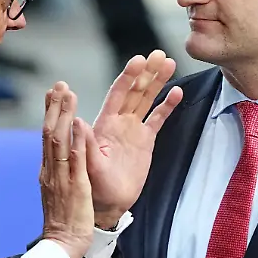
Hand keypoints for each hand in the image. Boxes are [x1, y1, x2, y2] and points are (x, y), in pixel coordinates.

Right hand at [39, 82, 93, 257]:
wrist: (61, 246)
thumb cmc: (64, 221)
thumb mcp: (58, 191)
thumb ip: (58, 172)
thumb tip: (58, 155)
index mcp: (48, 171)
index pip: (47, 136)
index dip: (50, 112)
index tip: (54, 92)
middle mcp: (51, 171)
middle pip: (49, 133)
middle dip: (55, 106)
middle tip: (60, 84)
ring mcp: (61, 178)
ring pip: (58, 142)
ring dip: (63, 116)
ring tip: (68, 95)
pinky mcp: (75, 188)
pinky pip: (73, 162)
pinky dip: (74, 142)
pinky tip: (77, 125)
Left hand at [86, 50, 183, 227]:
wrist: (108, 204)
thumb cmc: (93, 186)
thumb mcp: (88, 166)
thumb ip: (87, 144)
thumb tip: (80, 120)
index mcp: (104, 124)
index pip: (117, 94)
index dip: (128, 77)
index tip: (138, 60)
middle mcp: (119, 122)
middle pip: (135, 91)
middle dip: (147, 72)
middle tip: (160, 54)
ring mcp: (133, 129)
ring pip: (147, 99)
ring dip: (158, 81)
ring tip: (170, 63)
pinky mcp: (146, 141)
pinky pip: (158, 118)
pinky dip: (167, 105)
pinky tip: (177, 91)